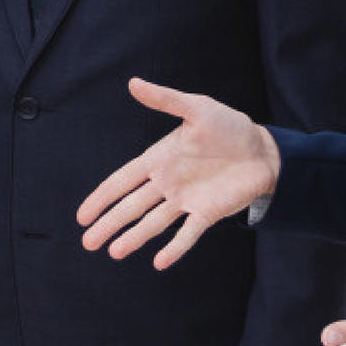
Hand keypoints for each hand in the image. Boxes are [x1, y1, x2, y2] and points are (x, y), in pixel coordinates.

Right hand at [78, 79, 280, 268]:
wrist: (263, 150)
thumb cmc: (229, 127)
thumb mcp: (197, 107)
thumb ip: (166, 99)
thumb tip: (133, 83)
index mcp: (159, 159)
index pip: (122, 181)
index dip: (101, 197)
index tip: (82, 216)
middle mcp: (167, 183)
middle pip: (131, 207)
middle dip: (109, 224)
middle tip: (87, 243)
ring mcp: (186, 200)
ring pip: (153, 223)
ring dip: (134, 238)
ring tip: (114, 252)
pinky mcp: (207, 213)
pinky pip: (188, 234)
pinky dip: (174, 248)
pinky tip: (159, 262)